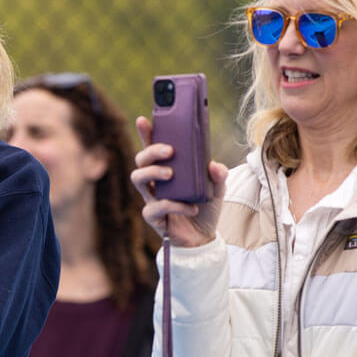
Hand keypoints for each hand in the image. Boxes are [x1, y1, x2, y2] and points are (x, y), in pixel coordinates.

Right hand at [130, 116, 228, 246]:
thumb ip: (218, 174)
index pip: (153, 147)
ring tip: (171, 174)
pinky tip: (190, 207)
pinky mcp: (154, 217)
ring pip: (138, 179)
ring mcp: (151, 198)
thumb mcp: (217, 187)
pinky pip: (155, 207)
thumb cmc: (204, 206)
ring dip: (153, 173)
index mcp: (167, 168)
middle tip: (170, 151)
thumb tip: (215, 166)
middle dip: (151, 151)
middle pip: (140, 160)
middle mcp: (155, 182)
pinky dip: (174, 205)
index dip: (146, 133)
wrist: (203, 237)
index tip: (144, 120)